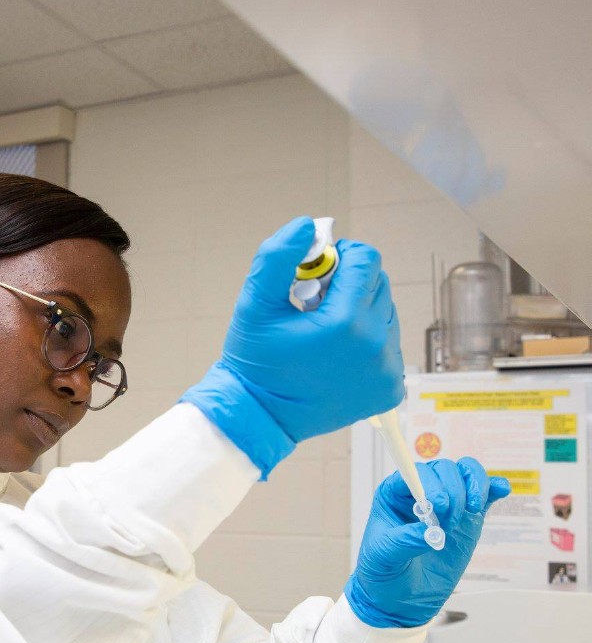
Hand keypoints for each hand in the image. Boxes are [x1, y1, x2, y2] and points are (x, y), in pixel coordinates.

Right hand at [218, 217, 404, 442]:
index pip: (366, 259)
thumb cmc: (254, 364)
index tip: (313, 276)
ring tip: (323, 334)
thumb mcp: (253, 305)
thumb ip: (276, 258)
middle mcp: (375, 345)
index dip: (338, 258)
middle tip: (312, 307)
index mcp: (346, 322)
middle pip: (378, 283)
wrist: (260, 417)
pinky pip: (388, 345)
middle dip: (347, 285)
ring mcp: (387, 370)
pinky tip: (335, 355)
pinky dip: (366, 342)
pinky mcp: (389, 388)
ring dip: (358, 311)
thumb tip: (307, 225)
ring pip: (385, 312)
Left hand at [346, 458, 510, 627]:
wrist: (399, 598)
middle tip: (449, 522)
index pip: (413, 472)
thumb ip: (405, 541)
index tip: (437, 506)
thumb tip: (431, 532)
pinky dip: (493, 487)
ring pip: (465, 474)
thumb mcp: (384, 557)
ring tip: (471, 510)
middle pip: (444, 470)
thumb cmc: (382, 572)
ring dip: (474, 486)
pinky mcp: (467, 518)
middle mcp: (420, 492)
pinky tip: (500, 490)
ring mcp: (447, 503)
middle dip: (453, 491)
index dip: (429, 483)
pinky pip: (483, 494)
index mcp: (393, 494)